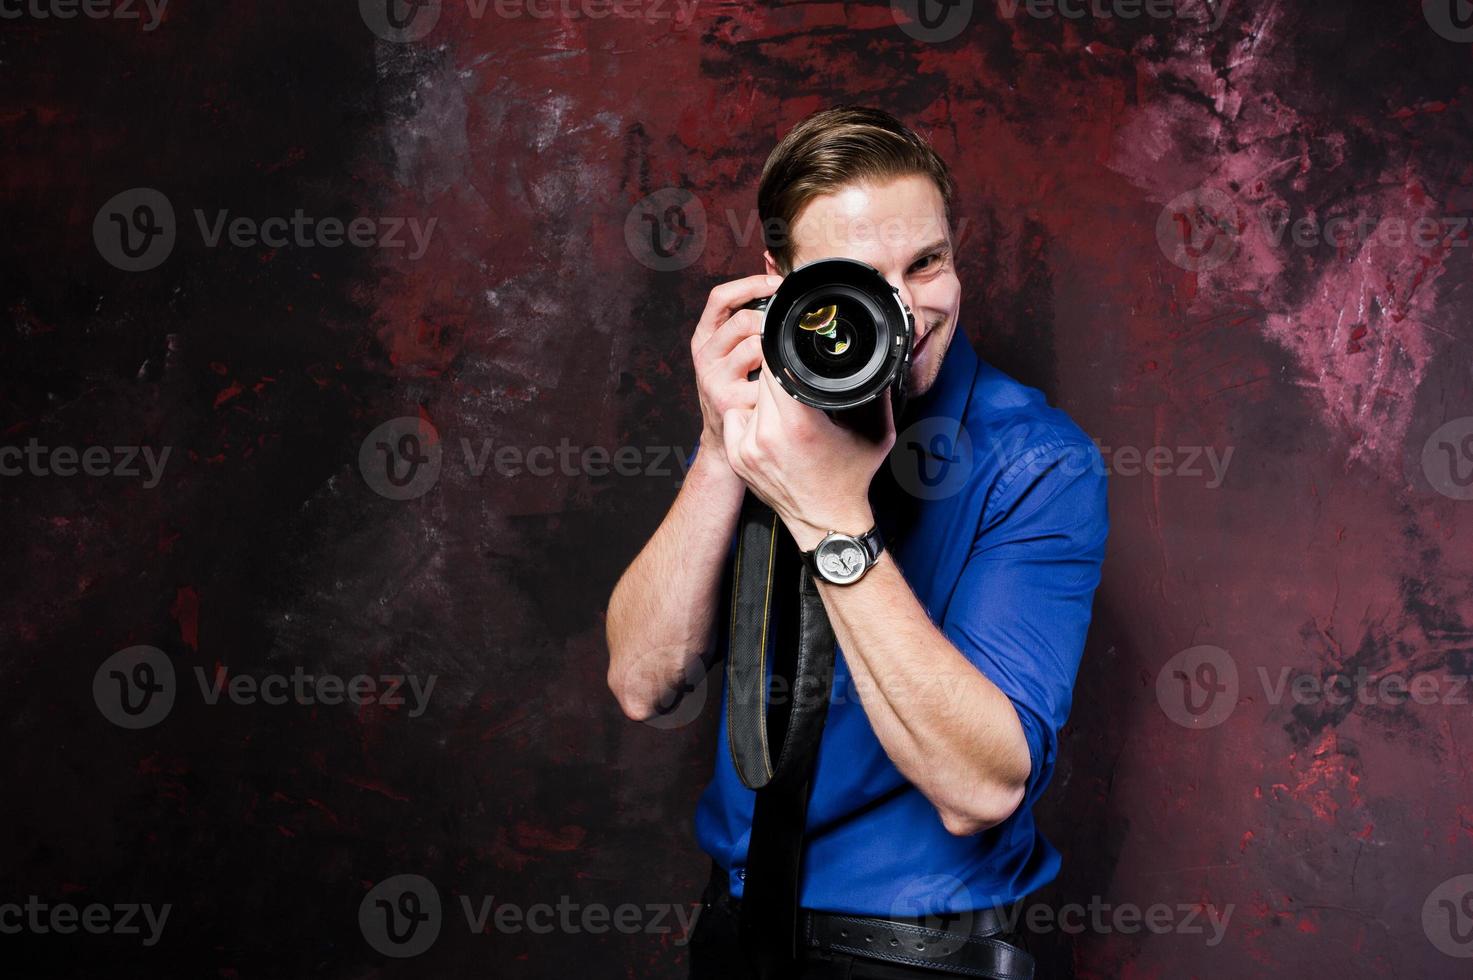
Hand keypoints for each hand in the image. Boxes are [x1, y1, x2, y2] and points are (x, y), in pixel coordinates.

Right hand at [690, 274, 783, 472]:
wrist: (726, 441)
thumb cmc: (737, 388)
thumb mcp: (734, 348)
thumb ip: (752, 306)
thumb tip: (772, 262)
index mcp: (705, 336)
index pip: (720, 297)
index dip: (750, 284)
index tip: (778, 284)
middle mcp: (704, 355)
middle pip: (742, 320)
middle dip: (772, 320)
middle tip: (789, 328)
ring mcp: (714, 379)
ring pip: (755, 347)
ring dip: (776, 352)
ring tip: (783, 360)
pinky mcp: (728, 401)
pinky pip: (765, 379)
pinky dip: (779, 380)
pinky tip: (781, 385)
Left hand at [722, 365, 895, 551]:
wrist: (827, 523)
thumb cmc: (851, 480)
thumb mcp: (877, 432)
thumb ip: (877, 394)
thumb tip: (880, 363)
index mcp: (800, 424)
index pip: (776, 366)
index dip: (786, 354)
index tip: (795, 352)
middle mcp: (768, 435)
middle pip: (762, 380)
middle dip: (779, 376)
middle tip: (796, 385)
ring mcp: (748, 448)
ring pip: (748, 397)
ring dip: (765, 397)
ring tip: (787, 412)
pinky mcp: (736, 457)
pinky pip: (735, 417)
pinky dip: (750, 416)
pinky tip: (770, 428)